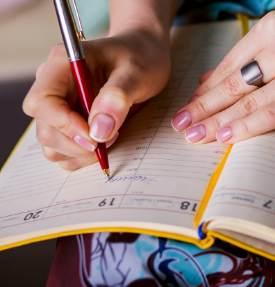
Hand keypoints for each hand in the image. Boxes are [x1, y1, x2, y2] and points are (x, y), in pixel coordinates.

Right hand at [23, 29, 170, 170]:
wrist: (145, 55)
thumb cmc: (140, 58)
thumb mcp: (137, 72)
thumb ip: (117, 97)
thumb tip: (98, 130)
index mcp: (62, 64)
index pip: (41, 102)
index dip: (63, 124)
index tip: (94, 136)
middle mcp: (53, 85)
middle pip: (45, 128)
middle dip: (76, 143)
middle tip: (111, 137)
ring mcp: (59, 105)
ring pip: (51, 143)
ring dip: (80, 151)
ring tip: (111, 136)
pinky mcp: (68, 121)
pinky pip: (63, 149)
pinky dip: (82, 155)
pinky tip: (105, 141)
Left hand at [170, 10, 274, 143]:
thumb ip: (249, 57)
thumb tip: (207, 79)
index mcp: (273, 28)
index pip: (229, 64)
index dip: (206, 88)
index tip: (190, 105)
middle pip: (232, 84)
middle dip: (202, 106)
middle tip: (180, 124)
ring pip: (247, 102)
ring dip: (216, 121)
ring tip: (194, 135)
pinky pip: (271, 115)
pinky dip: (245, 127)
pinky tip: (225, 137)